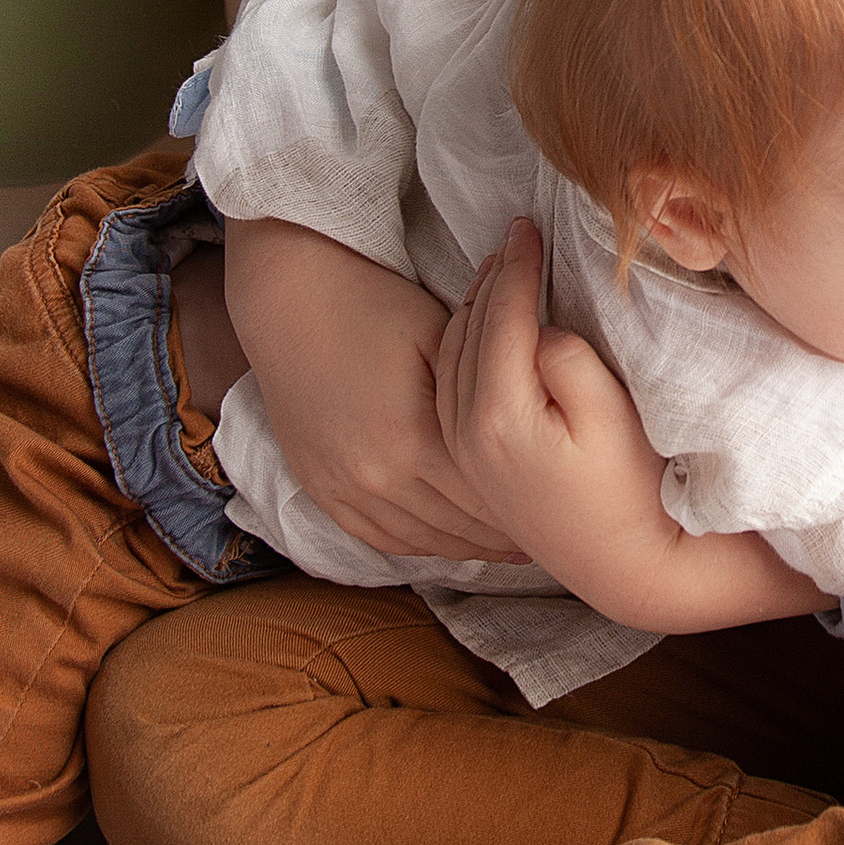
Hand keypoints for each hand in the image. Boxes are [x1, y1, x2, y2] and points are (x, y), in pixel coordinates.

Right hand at [221, 218, 522, 560]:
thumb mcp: (440, 334)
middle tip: (540, 538)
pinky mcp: (318, 485)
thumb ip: (484, 380)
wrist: (288, 297)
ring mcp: (341, 486)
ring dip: (463, 546)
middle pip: (455, 526)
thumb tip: (535, 406)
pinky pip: (375, 536)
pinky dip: (414, 544)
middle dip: (500, 535)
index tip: (556, 512)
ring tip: (502, 547)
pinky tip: (443, 542)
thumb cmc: (372, 305)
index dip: (523, 508)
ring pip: (418, 539)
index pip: (484, 495)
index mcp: (410, 439)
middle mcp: (374, 476)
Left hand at [433, 221, 666, 579]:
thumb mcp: (610, 415)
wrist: (628, 566)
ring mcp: (462, 453)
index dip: (517, 266)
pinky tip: (483, 328)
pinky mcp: (471, 466)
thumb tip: (539, 326)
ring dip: (473, 307)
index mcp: (497, 417)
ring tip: (500, 271)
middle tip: (516, 236)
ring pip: (452, 356)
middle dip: (491, 279)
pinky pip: (450, 387)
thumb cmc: (632, 489)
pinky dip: (462, 344)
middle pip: (468, 331)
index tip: (528, 226)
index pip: (500, 318)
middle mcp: (464, 435)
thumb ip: (567, 359)